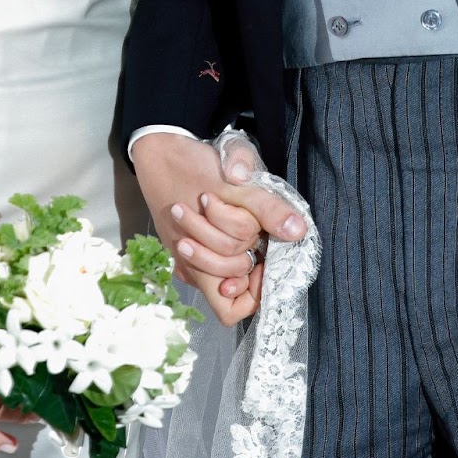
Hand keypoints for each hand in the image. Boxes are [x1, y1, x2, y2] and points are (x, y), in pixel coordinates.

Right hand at [132, 132, 304, 326]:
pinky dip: (227, 236)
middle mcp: (191, 267)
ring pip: (226, 268)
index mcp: (198, 260)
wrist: (159, 148)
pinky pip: (215, 254)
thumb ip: (267, 209)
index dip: (253, 289)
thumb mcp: (234, 183)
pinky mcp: (190, 242)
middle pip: (233, 282)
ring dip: (236, 242)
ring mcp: (189, 256)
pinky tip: (226, 213)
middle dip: (246, 253)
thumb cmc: (191, 166)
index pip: (231, 308)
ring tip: (232, 214)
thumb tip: (298, 232)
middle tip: (247, 223)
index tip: (263, 256)